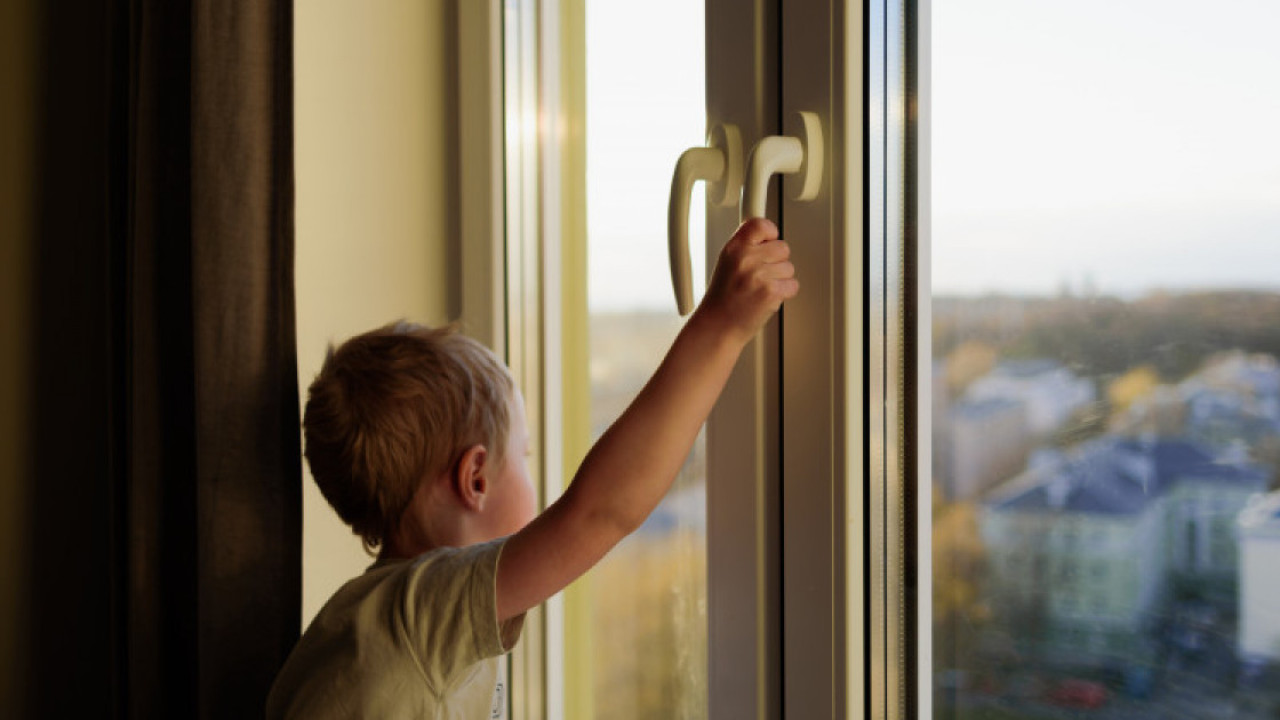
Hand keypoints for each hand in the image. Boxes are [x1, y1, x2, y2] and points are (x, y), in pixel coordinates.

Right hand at [694, 218, 798, 345]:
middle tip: (760, 276)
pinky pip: (792, 285)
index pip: (761, 224)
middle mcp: (745, 258)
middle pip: (782, 247)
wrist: (718, 326)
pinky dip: (784, 293)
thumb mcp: (727, 263)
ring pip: (789, 268)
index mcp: (733, 248)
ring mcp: (759, 275)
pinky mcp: (771, 292)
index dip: (770, 233)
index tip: (768, 242)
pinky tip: (766, 298)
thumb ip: (746, 247)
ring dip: (780, 280)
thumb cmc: (723, 298)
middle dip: (777, 262)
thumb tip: (769, 236)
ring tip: (760, 290)